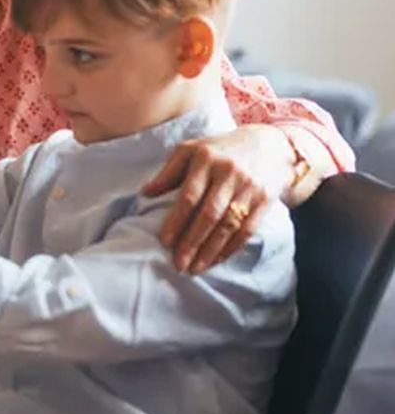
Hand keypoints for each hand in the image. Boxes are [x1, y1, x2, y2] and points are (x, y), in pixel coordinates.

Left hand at [144, 124, 293, 273]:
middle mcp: (229, 173)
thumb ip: (169, 172)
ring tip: (195, 268)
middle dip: (192, 242)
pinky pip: (247, 229)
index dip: (177, 220)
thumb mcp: (191, 150)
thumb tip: (145, 193)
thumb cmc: (218, 150)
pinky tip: (216, 260)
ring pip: (228, 225)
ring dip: (211, 250)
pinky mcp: (265, 200)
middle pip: (209, 214)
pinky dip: (231, 247)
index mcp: (205, 159)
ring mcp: (249, 188)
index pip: (189, 195)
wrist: (268, 145)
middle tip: (178, 264)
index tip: (165, 241)